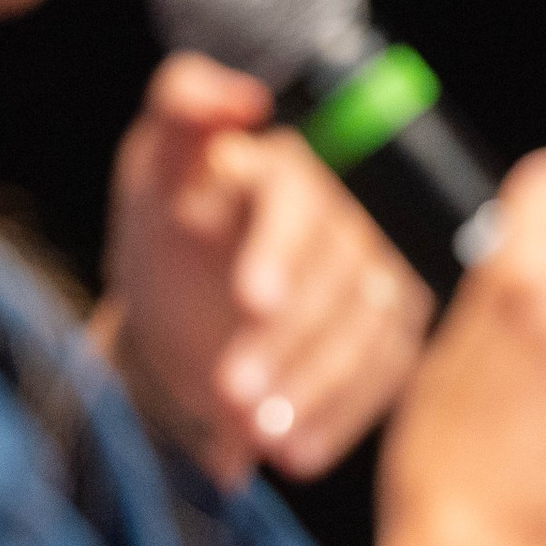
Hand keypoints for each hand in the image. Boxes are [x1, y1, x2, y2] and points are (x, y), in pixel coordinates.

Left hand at [99, 53, 431, 488]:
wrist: (184, 324)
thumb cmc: (167, 238)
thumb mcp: (153, 174)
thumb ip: (180, 115)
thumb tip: (236, 93)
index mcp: (290, 170)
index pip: (300, 203)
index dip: (281, 251)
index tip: (252, 301)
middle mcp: (351, 219)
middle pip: (338, 278)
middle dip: (287, 342)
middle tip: (233, 393)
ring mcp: (381, 279)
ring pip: (368, 333)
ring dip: (315, 388)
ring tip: (261, 437)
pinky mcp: (393, 334)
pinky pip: (384, 376)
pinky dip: (341, 418)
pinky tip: (298, 453)